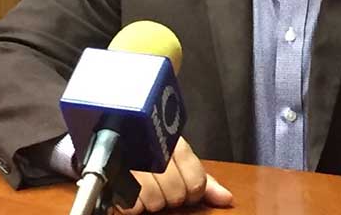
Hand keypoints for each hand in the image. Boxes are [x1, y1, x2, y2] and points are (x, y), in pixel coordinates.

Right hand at [116, 137, 232, 212]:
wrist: (114, 135)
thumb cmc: (151, 151)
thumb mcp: (179, 160)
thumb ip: (203, 179)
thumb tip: (226, 199)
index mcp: (175, 143)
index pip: (196, 180)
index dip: (193, 191)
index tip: (187, 191)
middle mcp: (155, 150)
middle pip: (176, 193)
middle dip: (171, 197)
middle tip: (164, 189)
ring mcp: (134, 162)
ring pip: (155, 200)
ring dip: (152, 201)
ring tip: (147, 189)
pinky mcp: (114, 175)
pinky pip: (132, 205)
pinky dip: (133, 205)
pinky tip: (133, 193)